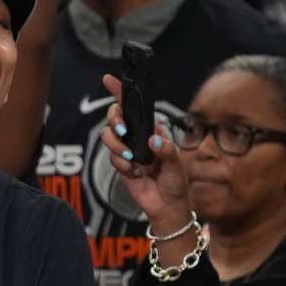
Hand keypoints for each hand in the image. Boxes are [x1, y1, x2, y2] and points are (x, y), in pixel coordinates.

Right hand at [99, 74, 191, 230]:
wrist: (167, 205)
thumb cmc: (176, 181)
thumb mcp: (176, 163)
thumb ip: (165, 150)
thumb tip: (151, 140)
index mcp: (152, 129)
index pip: (135, 106)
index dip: (121, 91)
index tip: (110, 80)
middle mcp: (138, 136)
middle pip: (115, 116)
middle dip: (115, 120)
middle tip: (122, 130)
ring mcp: (127, 149)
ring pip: (109, 136)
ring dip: (117, 146)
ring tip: (132, 159)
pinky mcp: (120, 164)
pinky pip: (112, 157)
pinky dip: (122, 165)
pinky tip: (134, 171)